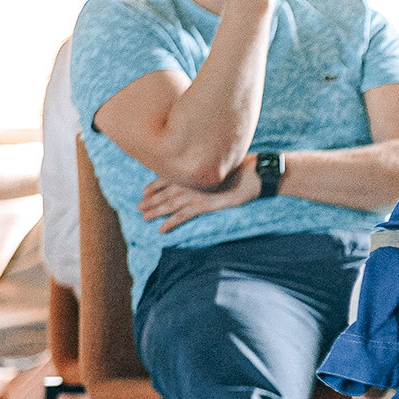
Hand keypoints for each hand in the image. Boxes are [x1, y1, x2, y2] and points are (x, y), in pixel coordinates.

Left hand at [137, 168, 254, 231]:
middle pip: (167, 191)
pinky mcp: (205, 204)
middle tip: (138, 207)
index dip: (156, 185)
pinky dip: (171, 222)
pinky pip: (184, 215)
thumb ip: (211, 173)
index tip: (145, 190)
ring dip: (156, 210)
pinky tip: (162, 229)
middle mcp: (194, 181)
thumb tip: (204, 175)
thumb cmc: (247, 171)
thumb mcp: (226, 169)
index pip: (170, 177)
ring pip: (171, 203)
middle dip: (151, 199)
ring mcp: (199, 193)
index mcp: (197, 171)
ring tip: (144, 217)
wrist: (260, 174)